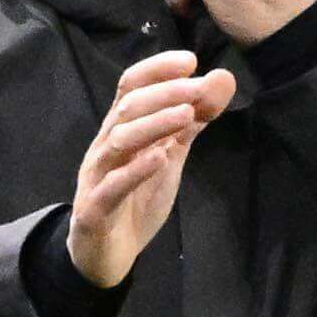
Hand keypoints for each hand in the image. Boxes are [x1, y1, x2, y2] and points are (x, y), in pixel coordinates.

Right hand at [65, 47, 235, 290]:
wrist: (105, 256)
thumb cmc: (134, 200)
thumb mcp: (168, 157)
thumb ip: (191, 123)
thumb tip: (220, 81)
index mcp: (120, 130)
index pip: (131, 86)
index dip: (158, 70)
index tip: (190, 60)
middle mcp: (105, 147)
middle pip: (127, 108)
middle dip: (163, 93)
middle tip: (197, 86)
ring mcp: (97, 177)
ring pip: (118, 141)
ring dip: (153, 124)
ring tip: (186, 115)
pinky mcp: (95, 210)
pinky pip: (113, 186)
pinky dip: (136, 170)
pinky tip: (160, 158)